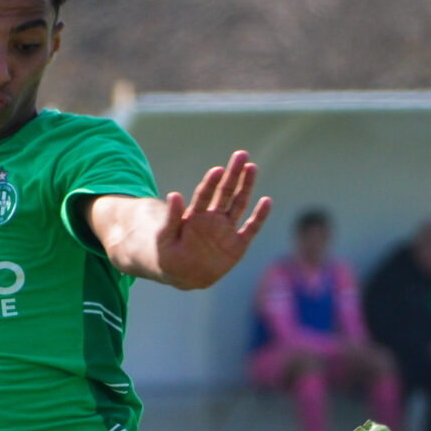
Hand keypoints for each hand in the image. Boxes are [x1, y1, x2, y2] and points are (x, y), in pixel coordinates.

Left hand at [151, 151, 272, 290]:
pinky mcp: (237, 245)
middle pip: (225, 192)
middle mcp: (213, 218)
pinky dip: (259, 216)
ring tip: (252, 167)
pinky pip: (251, 228)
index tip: (217, 170)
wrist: (181, 276)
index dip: (211, 182)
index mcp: (195, 215)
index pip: (205, 194)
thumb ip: (170, 218)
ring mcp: (226, 230)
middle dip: (233, 174)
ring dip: (246, 186)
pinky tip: (266, 201)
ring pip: (239, 204)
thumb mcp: (164, 238)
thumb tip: (173, 194)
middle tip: (241, 155)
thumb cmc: (169, 255)